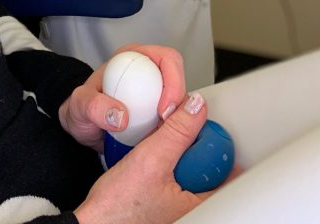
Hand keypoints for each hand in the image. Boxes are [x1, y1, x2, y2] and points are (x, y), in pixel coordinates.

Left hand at [59, 45, 186, 151]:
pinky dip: (173, 134)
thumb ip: (93, 106)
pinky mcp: (158, 117)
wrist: (82, 127)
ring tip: (161, 138)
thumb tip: (120, 116)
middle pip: (180, 82)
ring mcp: (155, 95)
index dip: (173, 81)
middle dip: (180, 105)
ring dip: (178, 122)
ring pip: (182, 105)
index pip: (167, 59)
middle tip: (166, 126)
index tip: (164, 109)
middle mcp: (148, 74)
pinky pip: (176, 123)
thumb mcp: (80, 105)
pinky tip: (161, 145)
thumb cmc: (82, 109)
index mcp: (133, 59)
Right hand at [74, 92, 213, 223]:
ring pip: (189, 166)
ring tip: (153, 151)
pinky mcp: (167, 201)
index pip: (224, 163)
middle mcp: (194, 207)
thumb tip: (196, 107)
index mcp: (201, 204)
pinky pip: (175, 174)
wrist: (95, 223)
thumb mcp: (150, 160)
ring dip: (173, 150)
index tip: (191, 125)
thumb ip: (177, 132)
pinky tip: (148, 162)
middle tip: (165, 140)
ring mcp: (181, 205)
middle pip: (207, 163)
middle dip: (188, 144)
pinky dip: (164, 161)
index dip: (208, 138)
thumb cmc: (118, 209)